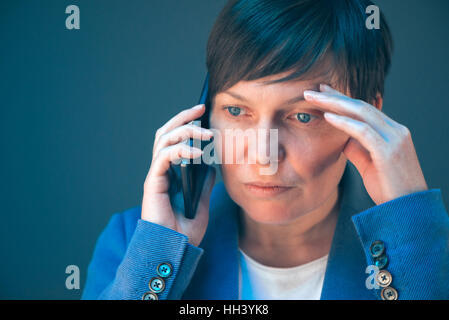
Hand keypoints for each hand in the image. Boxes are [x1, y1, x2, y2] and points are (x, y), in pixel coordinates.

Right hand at [141, 104, 215, 246]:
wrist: (174, 249)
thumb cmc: (185, 231)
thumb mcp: (201, 202)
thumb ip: (204, 184)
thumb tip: (211, 166)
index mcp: (171, 174)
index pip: (175, 141)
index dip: (186, 125)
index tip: (203, 114)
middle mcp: (161, 171)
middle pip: (165, 134)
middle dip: (182, 118)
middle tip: (199, 109)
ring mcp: (156, 176)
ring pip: (163, 141)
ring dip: (184, 131)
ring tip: (204, 133)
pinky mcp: (153, 183)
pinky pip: (164, 157)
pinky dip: (180, 151)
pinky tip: (197, 153)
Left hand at [304, 84, 427, 204]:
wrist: (407, 211)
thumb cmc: (389, 189)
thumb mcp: (369, 165)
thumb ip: (357, 149)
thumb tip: (341, 138)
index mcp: (393, 132)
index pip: (365, 109)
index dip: (343, 99)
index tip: (324, 92)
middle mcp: (396, 131)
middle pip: (361, 106)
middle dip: (336, 96)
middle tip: (314, 89)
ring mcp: (394, 139)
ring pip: (361, 113)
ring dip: (335, 104)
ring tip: (314, 98)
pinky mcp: (388, 152)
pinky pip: (363, 131)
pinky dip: (344, 122)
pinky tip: (327, 116)